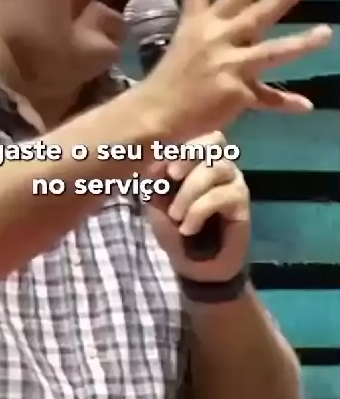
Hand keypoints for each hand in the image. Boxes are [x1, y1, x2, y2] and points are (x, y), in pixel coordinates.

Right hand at [141, 0, 331, 140]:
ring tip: (325, 33)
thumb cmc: (171, 72)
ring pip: (270, 53)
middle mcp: (218, 42)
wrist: (156, 111)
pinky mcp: (235, 94)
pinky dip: (285, 103)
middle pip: (252, 18)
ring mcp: (228, 68)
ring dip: (299, 43)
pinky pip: (266, 98)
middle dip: (277, 1)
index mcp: (204, 25)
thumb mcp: (183, 28)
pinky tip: (305, 105)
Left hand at [147, 132, 249, 280]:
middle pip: (212, 142)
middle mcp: (219, 163)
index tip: (158, 164)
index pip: (197, 133)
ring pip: (214, 168)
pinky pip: (220, 195)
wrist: (194, 265)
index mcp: (198, 158)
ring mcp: (234, 180)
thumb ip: (158, 177)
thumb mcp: (157, 201)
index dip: (179, 143)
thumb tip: (156, 159)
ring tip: (175, 216)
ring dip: (189, 192)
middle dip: (188, 156)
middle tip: (171, 176)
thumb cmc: (174, 228)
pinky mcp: (242, 202)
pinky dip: (199, 211)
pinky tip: (188, 228)